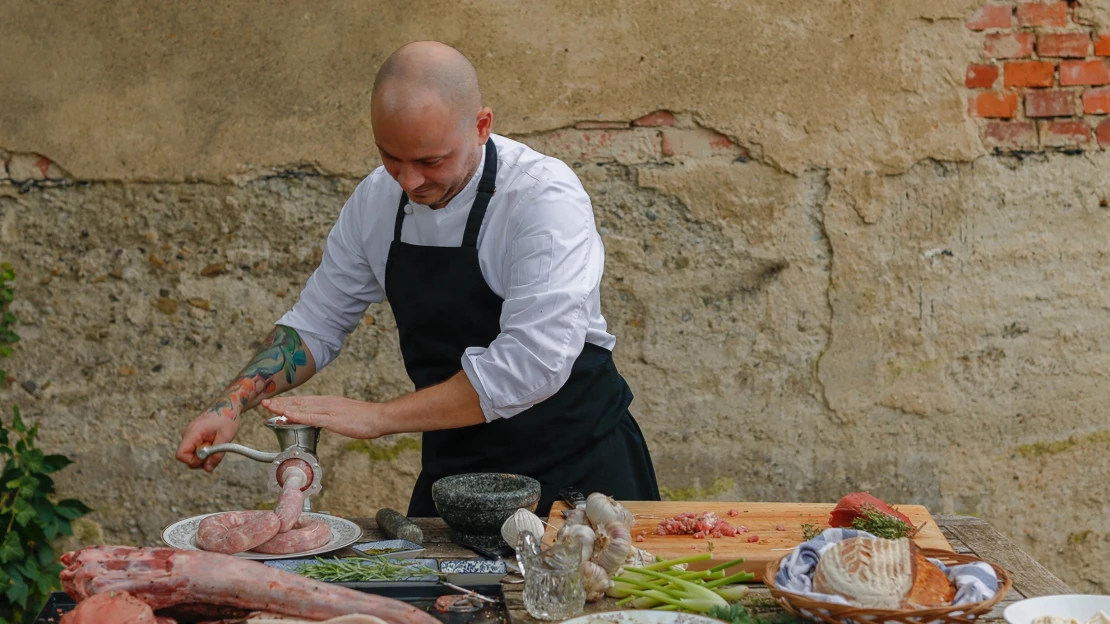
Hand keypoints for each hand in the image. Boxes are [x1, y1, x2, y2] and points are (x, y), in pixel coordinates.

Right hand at [176, 402, 241, 472]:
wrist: (227, 405)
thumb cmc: (227, 418)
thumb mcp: (226, 437)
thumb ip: (216, 454)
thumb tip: (208, 469)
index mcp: (192, 432)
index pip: (180, 455)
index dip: (192, 462)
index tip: (207, 459)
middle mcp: (187, 434)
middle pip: (186, 457)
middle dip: (201, 460)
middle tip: (216, 452)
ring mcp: (189, 435)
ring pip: (192, 454)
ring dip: (205, 455)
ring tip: (216, 444)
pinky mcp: (194, 436)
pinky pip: (196, 449)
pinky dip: (205, 450)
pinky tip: (214, 443)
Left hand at [261, 395, 384, 438]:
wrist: (378, 417)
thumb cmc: (364, 418)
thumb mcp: (344, 415)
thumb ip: (330, 416)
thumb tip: (321, 420)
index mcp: (328, 402)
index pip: (303, 401)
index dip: (287, 402)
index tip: (274, 403)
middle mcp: (326, 402)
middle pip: (299, 402)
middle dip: (281, 403)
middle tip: (264, 403)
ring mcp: (329, 410)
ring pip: (302, 407)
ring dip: (284, 407)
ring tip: (269, 408)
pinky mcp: (333, 419)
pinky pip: (312, 417)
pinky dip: (298, 416)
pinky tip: (288, 416)